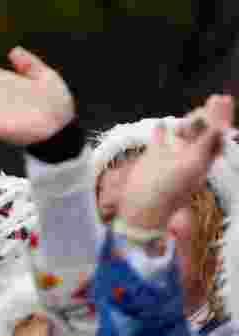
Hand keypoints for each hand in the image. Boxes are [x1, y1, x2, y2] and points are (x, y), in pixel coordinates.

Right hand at [119, 94, 234, 230]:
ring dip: (190, 121)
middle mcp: (189, 158)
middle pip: (203, 133)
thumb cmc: (168, 190)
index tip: (223, 101)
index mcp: (202, 160)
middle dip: (210, 117)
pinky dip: (161, 133)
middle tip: (216, 99)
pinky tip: (162, 124)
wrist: (141, 206)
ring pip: (183, 135)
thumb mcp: (192, 165)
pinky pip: (159, 142)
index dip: (222, 119)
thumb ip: (206, 144)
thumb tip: (219, 126)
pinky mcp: (153, 159)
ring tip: (196, 110)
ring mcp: (170, 158)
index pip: (217, 136)